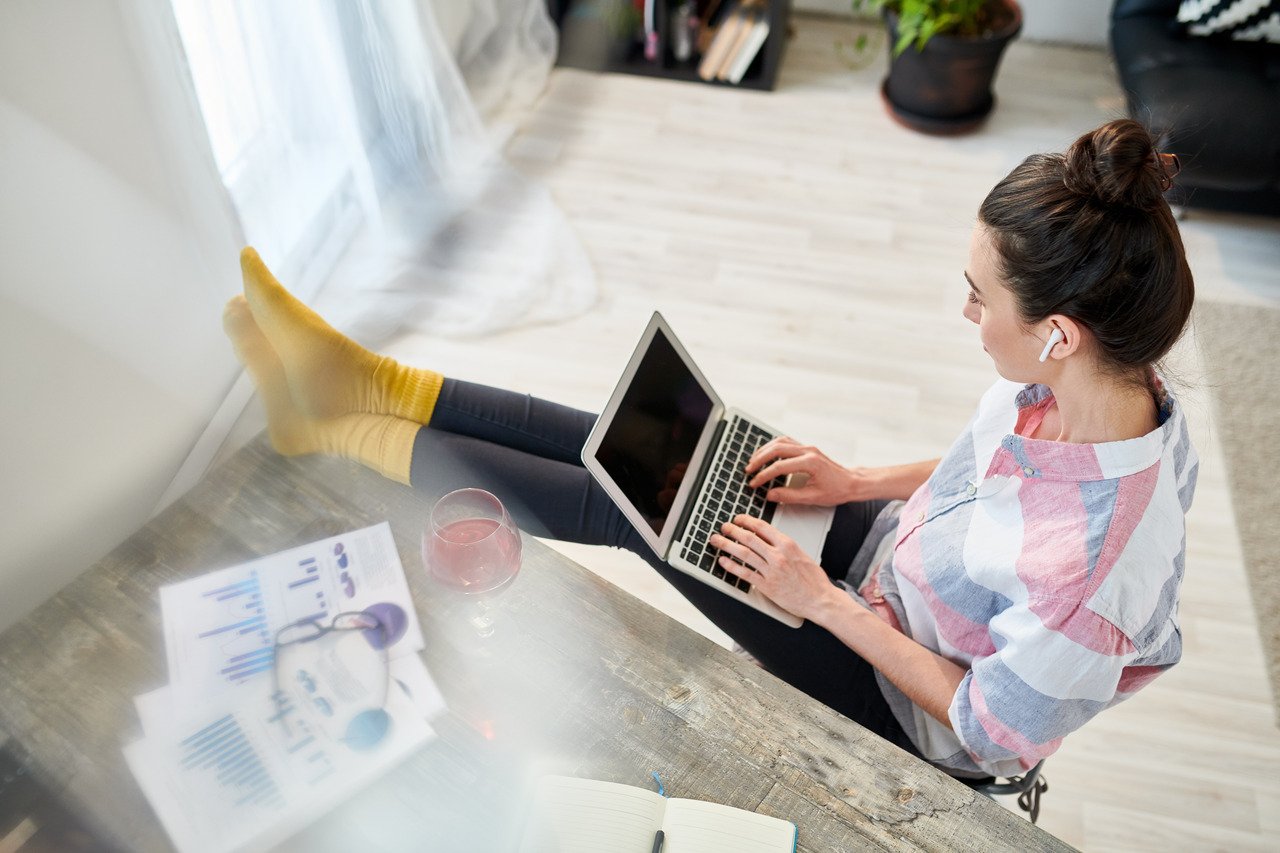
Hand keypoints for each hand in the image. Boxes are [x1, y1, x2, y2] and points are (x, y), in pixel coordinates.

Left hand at [709, 515, 841, 622]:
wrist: (821, 599)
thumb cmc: (814, 580)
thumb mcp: (801, 554)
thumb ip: (784, 546)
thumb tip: (768, 539)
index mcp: (788, 545)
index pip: (762, 527)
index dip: (747, 521)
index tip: (738, 519)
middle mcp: (778, 556)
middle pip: (750, 538)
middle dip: (733, 531)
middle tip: (724, 527)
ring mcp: (772, 571)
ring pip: (744, 554)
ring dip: (727, 545)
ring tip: (717, 541)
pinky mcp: (767, 586)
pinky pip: (745, 574)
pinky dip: (732, 566)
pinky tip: (723, 561)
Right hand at [745, 437, 868, 505]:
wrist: (852, 482)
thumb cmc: (837, 490)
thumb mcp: (813, 497)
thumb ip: (789, 496)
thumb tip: (770, 494)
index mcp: (810, 462)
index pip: (779, 467)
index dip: (764, 476)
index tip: (754, 483)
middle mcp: (808, 451)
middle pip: (776, 449)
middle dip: (759, 459)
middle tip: (748, 470)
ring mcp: (808, 447)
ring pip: (780, 442)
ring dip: (764, 450)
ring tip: (753, 461)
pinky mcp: (807, 448)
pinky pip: (786, 442)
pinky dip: (773, 447)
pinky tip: (766, 454)